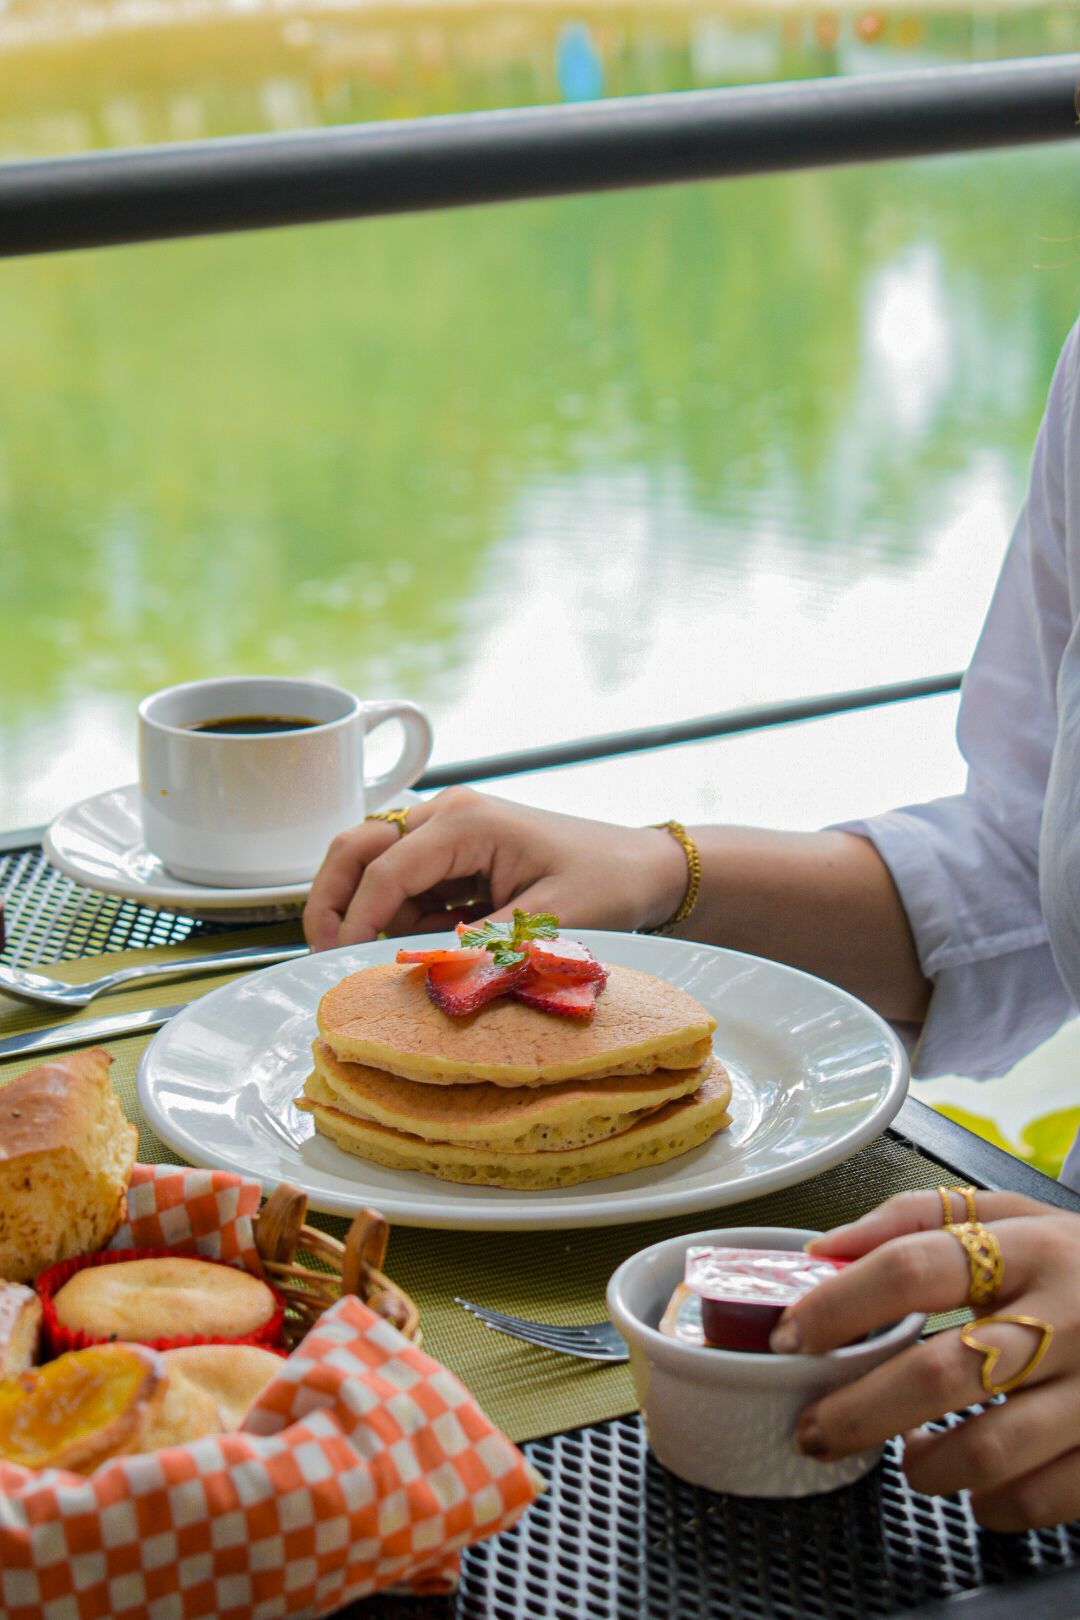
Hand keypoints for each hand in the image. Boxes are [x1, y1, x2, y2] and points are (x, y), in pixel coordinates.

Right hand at [302, 786, 687, 949]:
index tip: (339, 960)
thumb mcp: (546, 921)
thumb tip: (422, 972)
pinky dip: (391, 915)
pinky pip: (404, 883)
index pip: (386, 867)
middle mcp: (449, 814)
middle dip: (331, 895)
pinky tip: (402, 949)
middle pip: (358, 845)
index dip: (356, 916)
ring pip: (372, 862)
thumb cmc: (609, 883)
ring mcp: (450, 832)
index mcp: (467, 820)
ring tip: (358, 957)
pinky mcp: (457, 857)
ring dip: (358, 907)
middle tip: (321, 949)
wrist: (646, 870)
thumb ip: (480, 946)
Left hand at [770, 1189, 1079, 1530]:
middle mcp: (1068, 1316)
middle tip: (813, 1427)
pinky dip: (990, 1503)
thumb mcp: (1012, 1217)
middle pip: (940, 1371)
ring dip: (924, 1467)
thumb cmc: (1078, 1264)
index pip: (916, 1268)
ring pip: (987, 1450)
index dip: (841, 1304)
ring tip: (907, 1458)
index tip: (792, 1336)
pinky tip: (974, 1486)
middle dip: (859, 1410)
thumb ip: (916, 1217)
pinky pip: (1040, 1499)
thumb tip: (826, 1246)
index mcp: (1031, 1247)